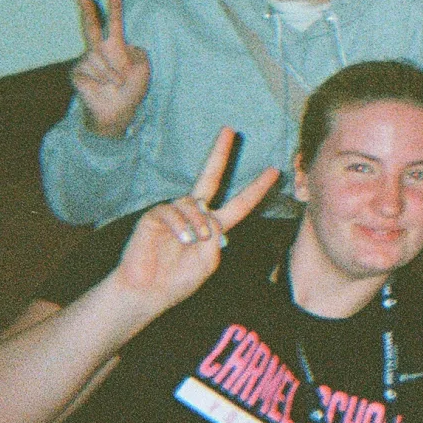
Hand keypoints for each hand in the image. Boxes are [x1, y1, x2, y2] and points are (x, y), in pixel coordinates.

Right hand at [70, 0, 151, 139]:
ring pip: (98, 56)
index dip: (114, 8)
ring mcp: (86, 61)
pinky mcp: (77, 72)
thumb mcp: (143, 68)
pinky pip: (90, 68)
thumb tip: (124, 46)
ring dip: (112, 71)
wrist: (118, 111)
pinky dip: (101, 78)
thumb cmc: (132, 90)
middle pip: (90, 26)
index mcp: (116, 47)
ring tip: (116, 83)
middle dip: (86, 9)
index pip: (114, 24)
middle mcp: (99, 51)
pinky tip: (102, 87)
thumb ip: (137, 51)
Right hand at [108, 129, 279, 315]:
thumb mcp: (208, 261)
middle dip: (220, 153)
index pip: (240, 204)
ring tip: (192, 242)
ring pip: (193, 203)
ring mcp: (174, 213)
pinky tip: (180, 239)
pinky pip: (171, 211)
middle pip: (210, 177)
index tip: (274, 171)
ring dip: (197, 223)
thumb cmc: (179, 281)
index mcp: (213, 226)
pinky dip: (179, 226)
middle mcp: (195, 214)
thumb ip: (215, 238)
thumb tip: (209, 216)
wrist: (148, 292)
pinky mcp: (154, 216)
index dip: (256, 188)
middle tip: (231, 130)